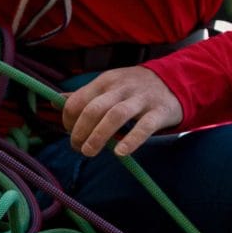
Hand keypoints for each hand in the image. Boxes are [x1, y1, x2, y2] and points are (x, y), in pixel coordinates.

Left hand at [60, 66, 182, 157]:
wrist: (176, 80)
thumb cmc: (135, 88)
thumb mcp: (109, 85)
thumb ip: (84, 95)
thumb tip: (54, 101)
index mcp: (106, 81)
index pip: (78, 100)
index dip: (68, 120)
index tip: (69, 133)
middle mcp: (122, 88)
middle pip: (94, 109)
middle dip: (80, 131)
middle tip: (77, 148)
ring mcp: (142, 99)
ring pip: (116, 115)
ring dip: (98, 136)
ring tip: (89, 152)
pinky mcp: (159, 111)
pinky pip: (144, 126)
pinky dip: (131, 140)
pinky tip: (120, 152)